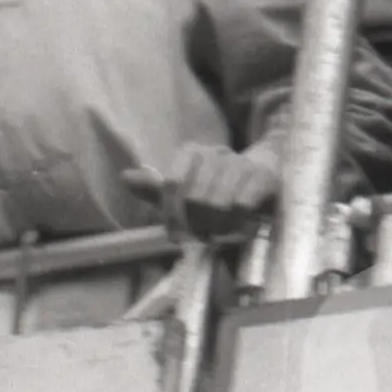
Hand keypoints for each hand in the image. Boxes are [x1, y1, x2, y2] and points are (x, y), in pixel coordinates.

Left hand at [127, 141, 281, 238]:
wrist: (267, 174)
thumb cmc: (219, 187)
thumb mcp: (185, 190)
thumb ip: (156, 189)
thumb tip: (124, 177)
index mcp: (191, 152)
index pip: (171, 183)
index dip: (171, 214)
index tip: (176, 238)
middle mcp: (215, 153)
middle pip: (195, 198)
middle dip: (198, 224)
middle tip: (205, 236)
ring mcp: (241, 163)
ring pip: (218, 203)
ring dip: (219, 226)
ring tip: (222, 232)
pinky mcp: (263, 176)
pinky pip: (242, 204)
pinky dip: (239, 222)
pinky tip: (241, 225)